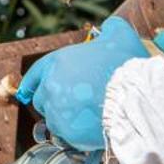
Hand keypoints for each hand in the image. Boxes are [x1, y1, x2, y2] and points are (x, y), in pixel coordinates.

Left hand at [15, 17, 152, 152]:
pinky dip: (76, 134)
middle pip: (42, 99)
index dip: (33, 82)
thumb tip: (110, 28)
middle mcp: (51, 86)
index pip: (35, 73)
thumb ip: (111, 29)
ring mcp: (57, 111)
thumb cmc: (127, 66)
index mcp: (57, 62)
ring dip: (65, 119)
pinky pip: (67, 136)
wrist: (135, 98)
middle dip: (54, 102)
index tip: (28, 91)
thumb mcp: (121, 37)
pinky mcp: (67, 133)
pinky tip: (91, 128)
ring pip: (54, 120)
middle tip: (74, 104)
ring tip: (86, 117)